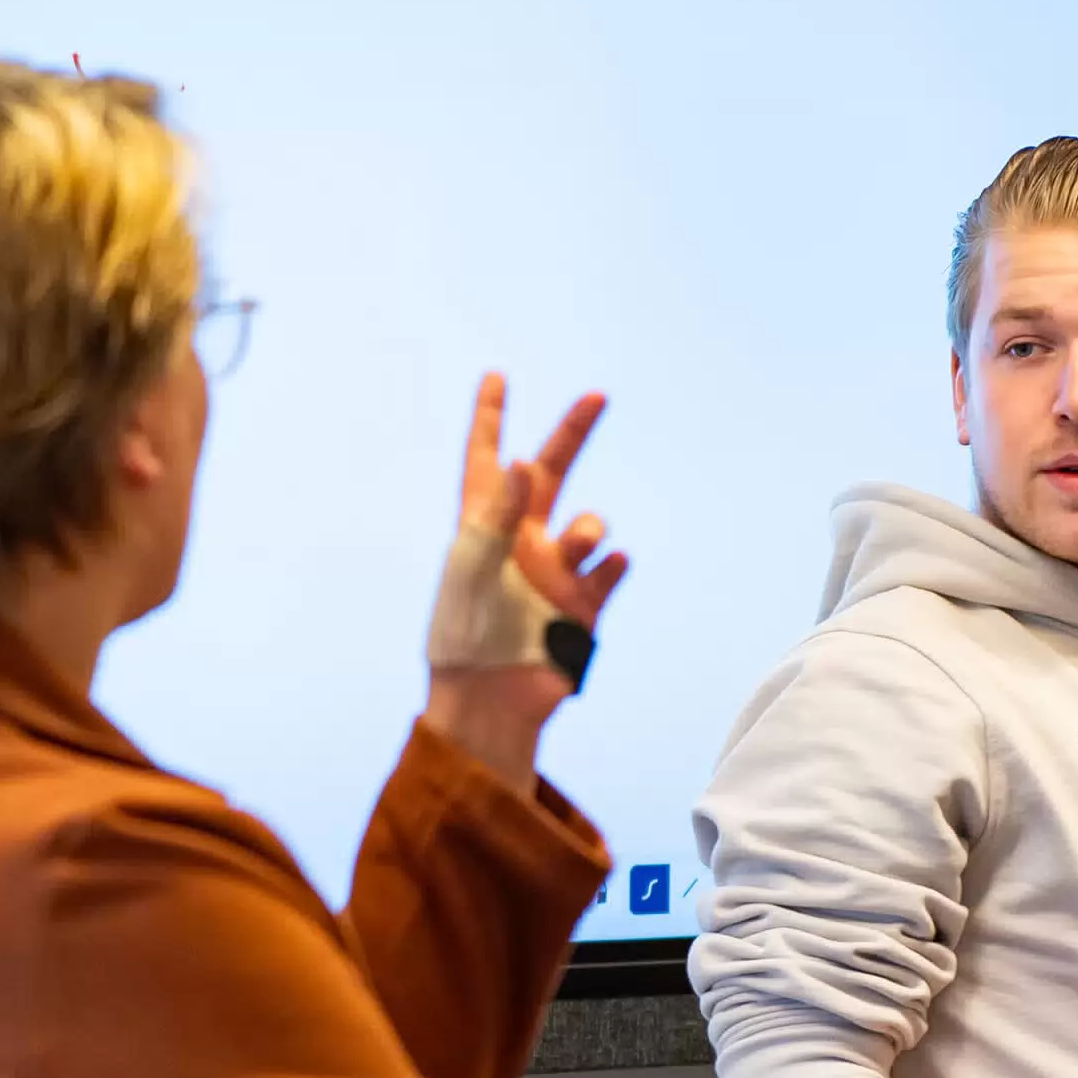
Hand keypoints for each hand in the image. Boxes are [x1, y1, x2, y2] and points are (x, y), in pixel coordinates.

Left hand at [426, 374, 628, 784]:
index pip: (487, 463)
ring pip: (588, 527)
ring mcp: (553, 576)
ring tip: (582, 545)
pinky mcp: (580, 610)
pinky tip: (609, 565)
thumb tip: (525, 463)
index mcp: (484, 529)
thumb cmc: (465, 633)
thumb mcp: (474, 565)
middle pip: (552, 475)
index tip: (495, 378)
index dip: (491, 420)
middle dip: (572, 435)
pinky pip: (607, 574)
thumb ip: (500, 513)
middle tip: (597, 397)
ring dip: (591, 527)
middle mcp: (521, 544)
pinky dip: (612, 565)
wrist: (490, 698)